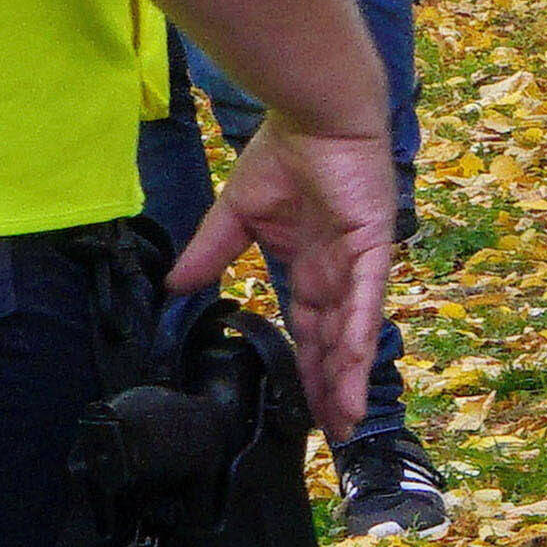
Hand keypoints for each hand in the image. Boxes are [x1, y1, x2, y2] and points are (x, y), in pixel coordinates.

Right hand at [184, 124, 397, 435]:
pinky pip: (366, 297)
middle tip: (332, 434)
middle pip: (335, 342)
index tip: (303, 408)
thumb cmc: (286, 153)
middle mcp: (339, 271)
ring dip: (350, 375)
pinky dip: (359, 332)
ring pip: (354, 331)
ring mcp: (358, 260)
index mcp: (311, 264)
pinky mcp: (372, 244)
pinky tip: (353, 368)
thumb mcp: (238, 213)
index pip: (310, 328)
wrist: (315, 112)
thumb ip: (212, 251)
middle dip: (333, 387)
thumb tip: (173, 286)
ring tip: (347, 420)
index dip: (309, 368)